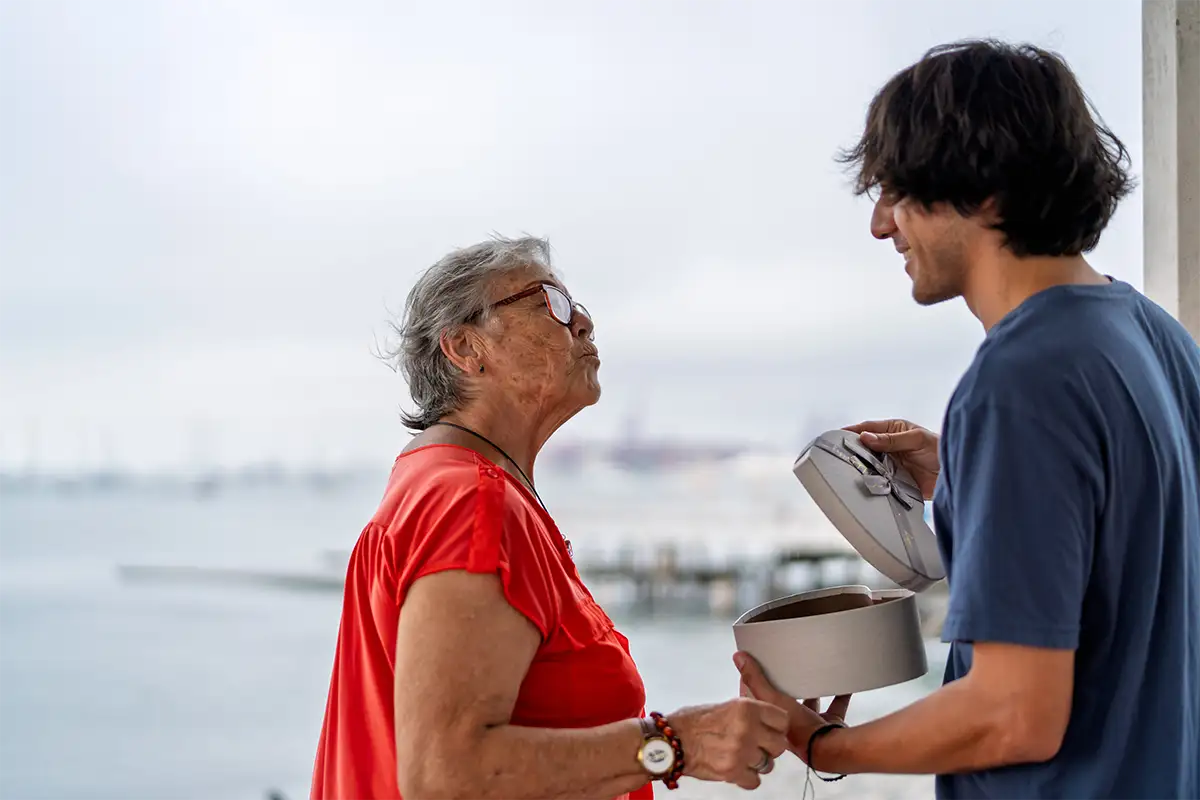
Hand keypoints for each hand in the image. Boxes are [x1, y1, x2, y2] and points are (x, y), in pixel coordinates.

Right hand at [668, 697, 790, 789]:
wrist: (669, 741)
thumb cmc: (691, 723)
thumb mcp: (724, 706)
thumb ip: (747, 713)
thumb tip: (764, 719)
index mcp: (746, 708)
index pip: (782, 719)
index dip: (777, 726)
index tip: (772, 730)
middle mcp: (747, 728)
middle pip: (780, 745)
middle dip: (771, 747)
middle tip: (759, 746)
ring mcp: (741, 751)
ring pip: (768, 764)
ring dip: (758, 764)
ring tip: (743, 757)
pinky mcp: (732, 771)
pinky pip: (755, 781)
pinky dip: (747, 778)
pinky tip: (737, 769)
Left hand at [733, 651, 850, 765]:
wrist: (831, 748)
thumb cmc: (800, 730)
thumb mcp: (773, 699)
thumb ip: (756, 679)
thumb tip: (738, 658)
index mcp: (772, 722)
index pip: (758, 702)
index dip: (755, 686)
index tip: (755, 669)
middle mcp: (791, 727)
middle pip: (785, 704)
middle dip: (785, 689)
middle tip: (785, 671)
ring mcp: (811, 727)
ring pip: (810, 705)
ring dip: (812, 693)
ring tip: (813, 676)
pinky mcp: (830, 725)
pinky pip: (834, 707)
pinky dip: (839, 696)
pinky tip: (843, 686)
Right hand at [843, 418, 940, 499]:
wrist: (956, 474)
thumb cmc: (940, 449)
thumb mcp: (916, 439)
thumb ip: (891, 440)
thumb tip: (865, 437)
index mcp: (894, 430)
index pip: (868, 428)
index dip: (852, 431)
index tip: (836, 436)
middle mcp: (890, 447)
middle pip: (865, 448)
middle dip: (853, 451)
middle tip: (838, 456)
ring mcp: (892, 464)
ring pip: (870, 465)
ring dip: (862, 468)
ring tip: (847, 471)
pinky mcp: (895, 480)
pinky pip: (880, 481)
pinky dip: (872, 482)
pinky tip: (865, 483)